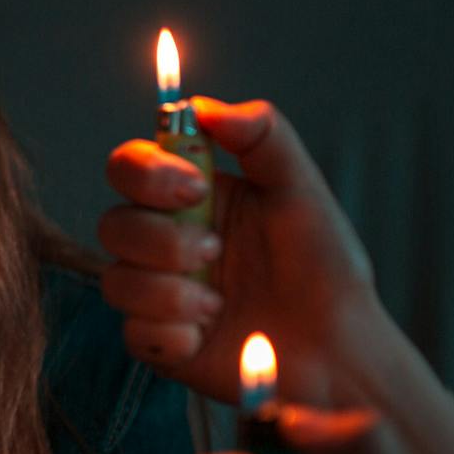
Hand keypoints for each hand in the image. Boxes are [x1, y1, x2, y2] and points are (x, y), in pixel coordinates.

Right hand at [99, 97, 378, 404]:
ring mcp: (158, 295)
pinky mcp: (160, 345)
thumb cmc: (325, 266)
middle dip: (161, 240)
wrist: (341, 348)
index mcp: (189, 197)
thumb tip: (200, 105)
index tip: (196, 186)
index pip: (129, 166)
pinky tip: (209, 335)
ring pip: (114, 281)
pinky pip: (133, 334)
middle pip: (111, 224)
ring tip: (219, 304)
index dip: (146, 173)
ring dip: (169, 292)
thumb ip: (261, 134)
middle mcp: (165, 243)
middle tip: (215, 252)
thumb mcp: (301, 187)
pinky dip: (173, 334)